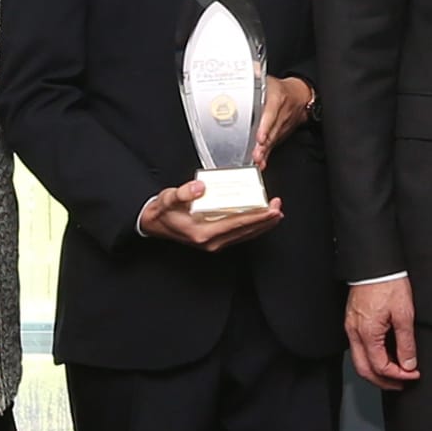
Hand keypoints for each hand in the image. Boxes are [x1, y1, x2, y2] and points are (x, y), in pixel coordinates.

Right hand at [137, 178, 282, 251]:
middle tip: (278, 207)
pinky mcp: (215, 240)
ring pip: (244, 235)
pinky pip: (238, 234)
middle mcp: (211, 242)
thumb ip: (183, 193)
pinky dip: (251, 226)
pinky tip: (259, 220)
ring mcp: (214, 243)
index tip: (271, 209)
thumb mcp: (168, 199)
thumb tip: (200, 187)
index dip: (257, 216)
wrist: (153, 224)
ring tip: (275, 213)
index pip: (237, 224)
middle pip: (245, 231)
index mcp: (203, 233)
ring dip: (261, 225)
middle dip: (265, 220)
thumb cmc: (162, 212)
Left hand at [250, 75, 314, 165]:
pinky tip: (262, 162)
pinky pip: (274, 144)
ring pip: (273, 140)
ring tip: (257, 160)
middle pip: (271, 131)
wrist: (300, 95)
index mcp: (278, 97)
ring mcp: (282, 125)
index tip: (260, 137)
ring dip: (265, 151)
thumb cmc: (280, 88)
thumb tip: (246, 71)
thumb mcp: (267, 79)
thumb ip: (255, 76)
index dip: (266, 126)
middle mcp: (281, 113)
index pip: (272, 112)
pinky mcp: (281, 133)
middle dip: (263, 144)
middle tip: (255, 154)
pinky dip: (267, 154)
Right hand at [345, 277, 418, 388]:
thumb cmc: (388, 284)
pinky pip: (358, 349)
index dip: (398, 375)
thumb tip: (408, 363)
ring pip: (359, 361)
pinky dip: (372, 358)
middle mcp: (354, 333)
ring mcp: (351, 328)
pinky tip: (385, 356)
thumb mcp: (404, 314)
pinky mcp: (352, 322)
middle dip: (384, 381)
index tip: (413, 374)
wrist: (375, 264)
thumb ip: (406, 343)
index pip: (380, 366)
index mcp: (367, 333)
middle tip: (402, 383)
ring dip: (377, 371)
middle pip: (364, 370)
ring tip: (396, 372)